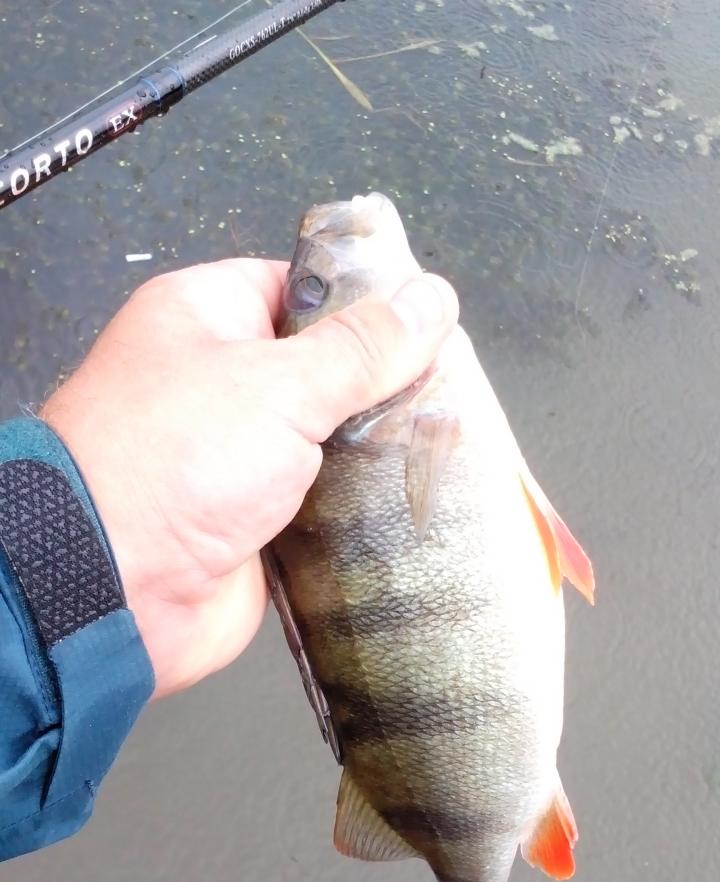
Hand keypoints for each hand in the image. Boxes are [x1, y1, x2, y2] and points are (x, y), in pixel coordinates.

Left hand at [42, 259, 457, 697]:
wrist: (117, 591)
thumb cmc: (177, 463)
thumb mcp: (281, 384)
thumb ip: (363, 347)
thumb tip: (432, 299)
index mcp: (205, 318)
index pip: (300, 290)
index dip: (365, 304)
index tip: (433, 324)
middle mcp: (216, 383)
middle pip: (322, 369)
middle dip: (381, 386)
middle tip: (452, 396)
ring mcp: (236, 458)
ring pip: (328, 443)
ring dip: (375, 453)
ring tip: (447, 450)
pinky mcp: (254, 523)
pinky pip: (321, 505)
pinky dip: (358, 509)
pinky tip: (414, 504)